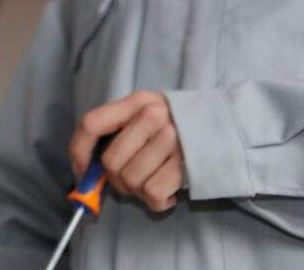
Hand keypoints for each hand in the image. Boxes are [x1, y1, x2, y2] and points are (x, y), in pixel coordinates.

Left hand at [70, 91, 184, 212]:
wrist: (224, 130)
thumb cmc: (175, 128)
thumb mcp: (145, 117)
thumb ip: (117, 136)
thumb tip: (86, 173)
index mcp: (136, 102)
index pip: (91, 124)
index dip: (79, 151)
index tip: (82, 171)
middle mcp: (152, 115)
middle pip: (110, 162)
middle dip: (116, 181)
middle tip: (132, 181)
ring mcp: (172, 139)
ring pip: (130, 180)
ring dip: (137, 191)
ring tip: (153, 181)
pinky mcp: (188, 163)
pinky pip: (152, 194)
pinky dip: (157, 201)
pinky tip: (168, 191)